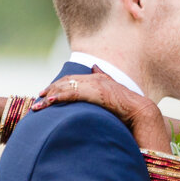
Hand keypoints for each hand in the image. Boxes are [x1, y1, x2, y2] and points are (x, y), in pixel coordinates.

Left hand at [33, 67, 169, 148]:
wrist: (142, 111)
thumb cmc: (130, 108)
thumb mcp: (114, 94)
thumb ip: (104, 82)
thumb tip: (96, 69)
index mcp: (98, 79)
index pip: (73, 80)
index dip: (58, 86)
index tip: (47, 95)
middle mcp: (95, 78)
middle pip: (66, 82)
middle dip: (50, 90)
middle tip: (37, 100)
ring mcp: (95, 84)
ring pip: (66, 87)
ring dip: (50, 96)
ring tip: (38, 105)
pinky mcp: (96, 92)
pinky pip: (73, 93)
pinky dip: (60, 96)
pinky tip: (50, 102)